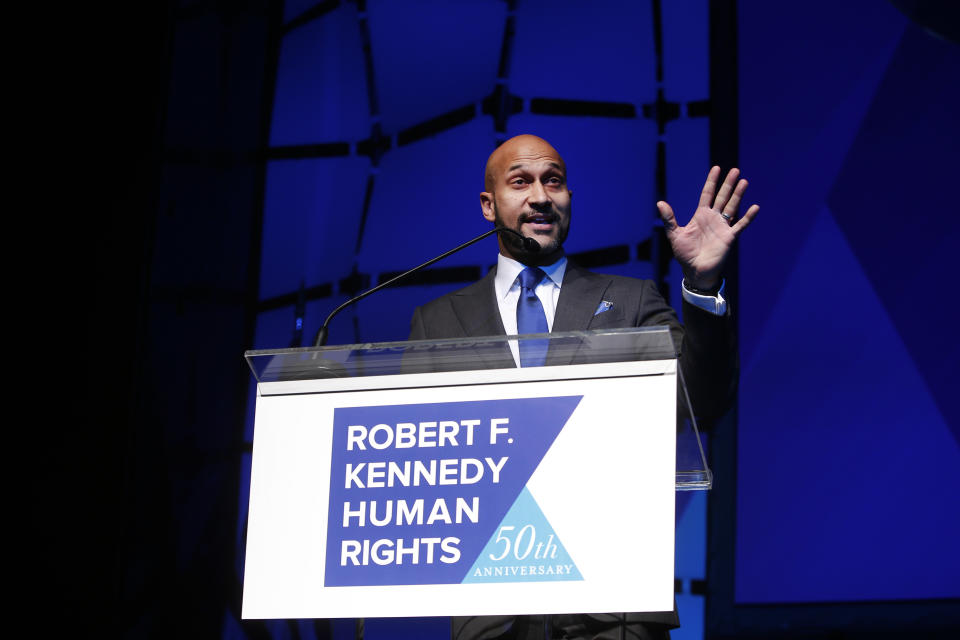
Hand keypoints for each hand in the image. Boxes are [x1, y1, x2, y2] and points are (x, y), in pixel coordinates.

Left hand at [656, 166, 758, 289]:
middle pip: (722, 197)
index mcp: (701, 215)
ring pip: (732, 207)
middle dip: (728, 184)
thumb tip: (660, 203)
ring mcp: (722, 227)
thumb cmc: (684, 254)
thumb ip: (669, 219)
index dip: (712, 182)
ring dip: (738, 195)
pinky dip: (748, 217)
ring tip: (744, 181)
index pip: (707, 194)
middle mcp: (713, 218)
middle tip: (735, 170)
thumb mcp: (675, 235)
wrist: (695, 271)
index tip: (716, 168)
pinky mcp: (729, 237)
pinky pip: (740, 225)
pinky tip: (755, 207)